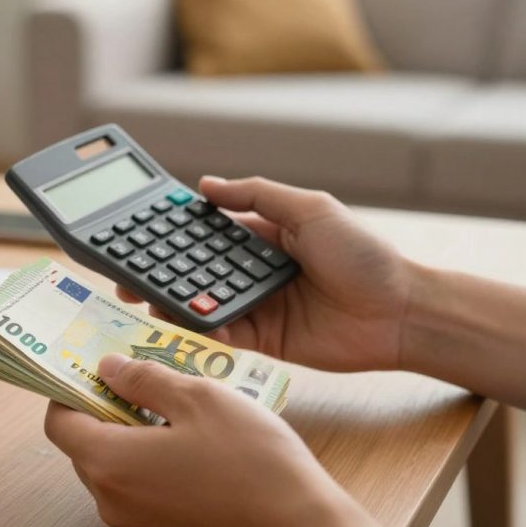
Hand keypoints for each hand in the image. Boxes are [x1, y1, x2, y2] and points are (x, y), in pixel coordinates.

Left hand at [44, 355, 444, 526]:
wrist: (299, 526)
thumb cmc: (252, 461)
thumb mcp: (198, 397)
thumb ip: (144, 378)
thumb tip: (109, 367)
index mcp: (109, 463)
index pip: (59, 422)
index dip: (71, 389)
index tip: (94, 366)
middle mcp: (110, 498)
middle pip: (84, 442)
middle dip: (105, 404)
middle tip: (140, 374)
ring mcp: (134, 519)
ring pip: (112, 462)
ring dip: (130, 428)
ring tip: (173, 401)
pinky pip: (136, 482)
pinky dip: (147, 454)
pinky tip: (187, 435)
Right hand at [118, 176, 412, 371]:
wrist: (401, 313)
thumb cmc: (364, 255)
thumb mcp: (311, 209)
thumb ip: (257, 196)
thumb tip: (205, 185)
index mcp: (263, 236)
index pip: (208, 232)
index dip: (175, 232)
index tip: (140, 230)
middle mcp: (254, 271)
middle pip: (196, 270)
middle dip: (160, 272)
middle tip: (124, 275)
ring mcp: (257, 307)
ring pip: (202, 303)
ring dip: (171, 301)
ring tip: (140, 298)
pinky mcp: (262, 341)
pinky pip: (222, 334)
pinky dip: (201, 329)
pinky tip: (182, 322)